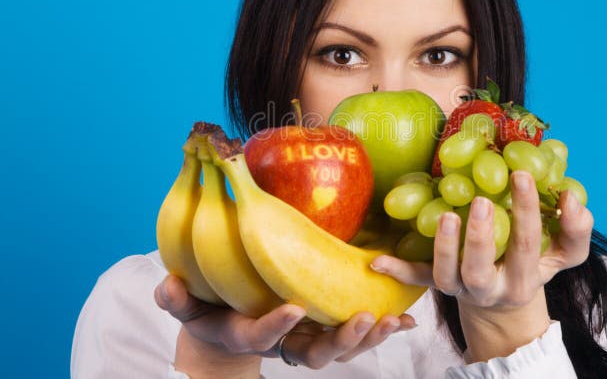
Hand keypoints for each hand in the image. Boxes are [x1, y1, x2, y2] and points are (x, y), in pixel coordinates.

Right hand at [154, 274, 416, 369]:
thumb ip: (178, 298)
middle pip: (316, 353)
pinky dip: (382, 329)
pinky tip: (406, 319)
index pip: (263, 337)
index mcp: (249, 334)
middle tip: (364, 318)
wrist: (228, 327)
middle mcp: (284, 342)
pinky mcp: (326, 327)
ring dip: (369, 336)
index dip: (278, 327)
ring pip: (342, 347)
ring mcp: (308, 338)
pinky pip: (356, 334)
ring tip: (392, 320)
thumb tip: (168, 284)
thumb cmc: (209, 309)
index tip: (294, 309)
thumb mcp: (188, 304)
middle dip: (341, 339)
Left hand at [370, 169, 593, 313]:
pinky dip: (397, 270)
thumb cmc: (534, 265)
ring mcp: (459, 289)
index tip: (522, 175)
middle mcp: (488, 288)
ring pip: (446, 277)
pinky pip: (415, 280)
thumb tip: (572, 199)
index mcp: (522, 278)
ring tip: (446, 215)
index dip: (527, 212)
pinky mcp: (437, 285)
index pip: (526, 245)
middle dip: (482, 237)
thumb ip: (576, 229)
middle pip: (480, 270)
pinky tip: (378, 259)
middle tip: (483, 201)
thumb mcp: (563, 253)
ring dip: (443, 248)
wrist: (506, 304)